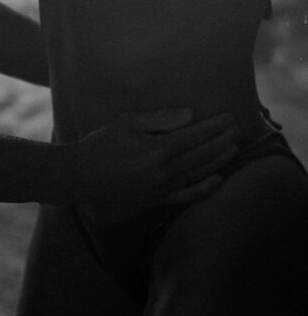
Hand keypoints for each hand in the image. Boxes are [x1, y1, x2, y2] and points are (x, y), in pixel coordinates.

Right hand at [65, 108, 238, 223]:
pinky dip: (205, 188)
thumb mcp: (125, 123)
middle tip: (238, 129)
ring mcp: (162, 188)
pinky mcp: (156, 200)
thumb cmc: (98, 146)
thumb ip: (159, 120)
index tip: (229, 117)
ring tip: (234, 148)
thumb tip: (190, 115)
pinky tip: (217, 179)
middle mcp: (164, 172)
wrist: (78, 179)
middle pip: (202, 154)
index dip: (214, 126)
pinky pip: (187, 195)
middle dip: (223, 140)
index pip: (195, 136)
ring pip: (199, 173)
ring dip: (219, 160)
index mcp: (157, 150)